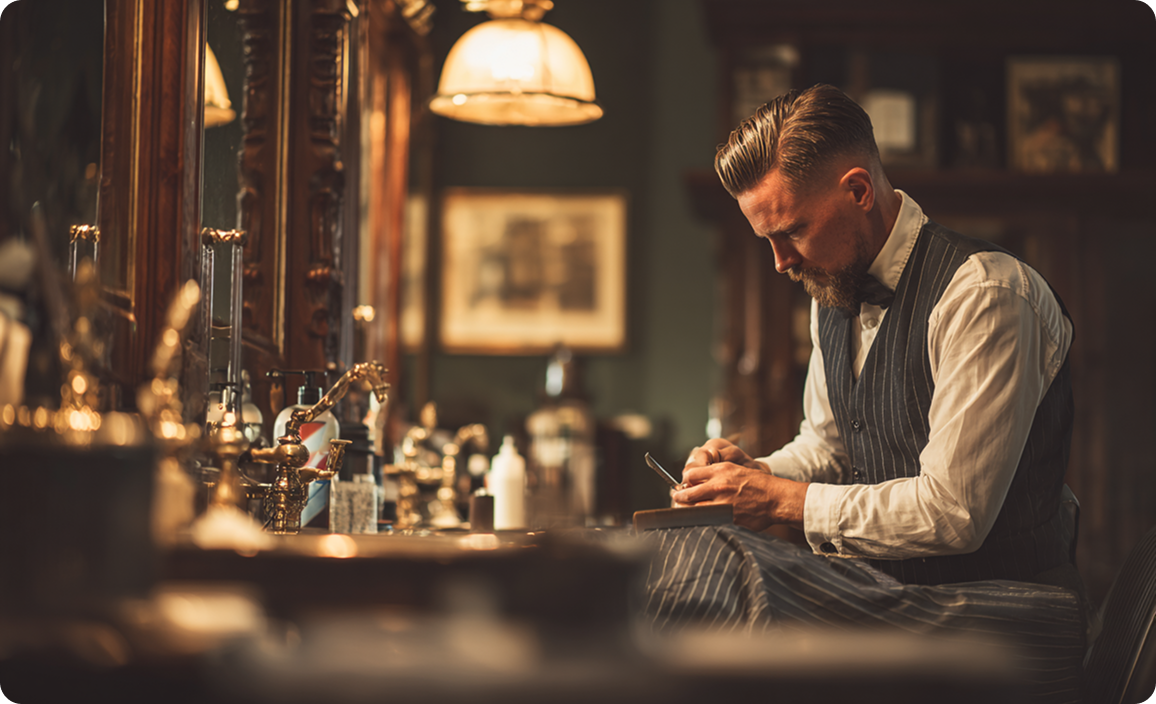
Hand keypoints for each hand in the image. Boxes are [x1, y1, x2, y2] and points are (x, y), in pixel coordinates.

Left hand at [672, 439, 806, 530]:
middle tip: (676, 499)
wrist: (776, 498)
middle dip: (679, 497)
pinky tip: (700, 519)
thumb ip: (717, 475)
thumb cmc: (758, 484)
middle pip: (687, 493)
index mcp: (720, 471)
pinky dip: (702, 520)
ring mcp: (722, 503)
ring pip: (694, 509)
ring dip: (687, 511)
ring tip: (684, 511)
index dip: (684, 481)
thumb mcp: (735, 470)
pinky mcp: (727, 517)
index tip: (682, 486)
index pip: (690, 474)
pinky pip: (708, 519)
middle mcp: (718, 485)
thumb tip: (698, 481)